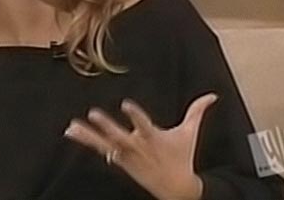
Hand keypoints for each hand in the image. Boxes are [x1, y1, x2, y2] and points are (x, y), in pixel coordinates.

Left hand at [63, 93, 217, 199]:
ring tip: (72, 126)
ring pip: (104, 143)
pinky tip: (71, 132)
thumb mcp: (190, 133)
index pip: (144, 124)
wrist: (175, 189)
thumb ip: (197, 111)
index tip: (126, 104)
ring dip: (88, 135)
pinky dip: (85, 140)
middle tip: (94, 113)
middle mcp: (137, 146)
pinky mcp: (118, 159)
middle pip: (120, 136)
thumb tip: (213, 96)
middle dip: (107, 126)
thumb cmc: (181, 157)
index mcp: (153, 138)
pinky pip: (99, 149)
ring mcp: (125, 154)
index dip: (135, 115)